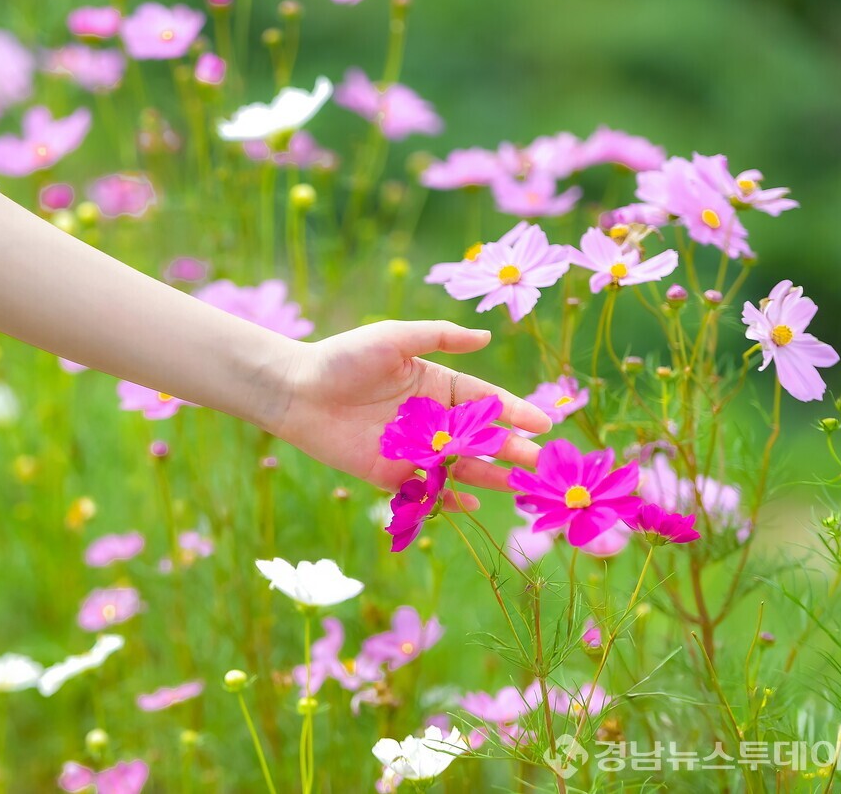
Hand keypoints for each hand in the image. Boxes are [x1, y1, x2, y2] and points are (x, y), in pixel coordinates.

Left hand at [270, 320, 552, 502]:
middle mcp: (430, 418)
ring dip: (490, 475)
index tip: (544, 423)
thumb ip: (440, 337)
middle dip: (511, 448)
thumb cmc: (343, 357)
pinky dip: (450, 499)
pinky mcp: (391, 474)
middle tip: (540, 461)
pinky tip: (475, 505)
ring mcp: (413, 448)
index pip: (485, 400)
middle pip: (480, 437)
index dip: (515, 411)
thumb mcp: (395, 338)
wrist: (297, 390)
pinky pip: (427, 489)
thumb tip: (486, 336)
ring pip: (460, 465)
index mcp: (436, 384)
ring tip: (519, 485)